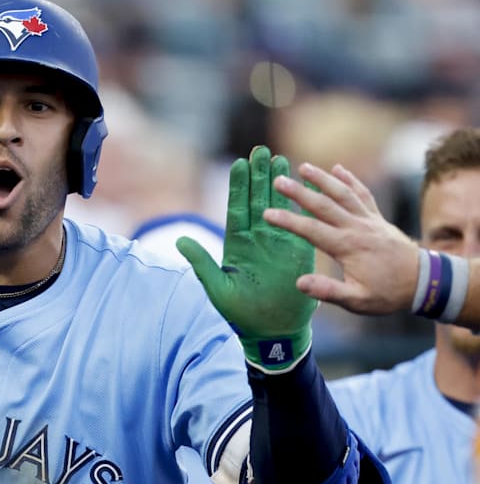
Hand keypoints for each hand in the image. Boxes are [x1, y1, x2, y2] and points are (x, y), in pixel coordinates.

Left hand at [177, 146, 315, 372]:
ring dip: (280, 184)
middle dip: (259, 175)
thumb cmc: (241, 315)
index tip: (239, 163)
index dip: (239, 186)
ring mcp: (279, 244)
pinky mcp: (299, 253)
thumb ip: (202, 263)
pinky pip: (301, 225)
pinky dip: (302, 207)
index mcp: (237, 245)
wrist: (272, 333)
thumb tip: (180, 240)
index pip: (238, 208)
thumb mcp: (218, 289)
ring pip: (279, 207)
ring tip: (282, 158)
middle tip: (261, 149)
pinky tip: (304, 188)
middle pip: (258, 200)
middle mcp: (257, 240)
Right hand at [263, 162, 417, 315]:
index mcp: (347, 247)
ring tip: (303, 167)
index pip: (311, 230)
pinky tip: (338, 168)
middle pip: (323, 205)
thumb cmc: (388, 293)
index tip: (268, 214)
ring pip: (343, 194)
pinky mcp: (377, 218)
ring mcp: (368, 220)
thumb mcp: (358, 301)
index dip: (288, 221)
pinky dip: (351, 180)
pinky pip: (363, 194)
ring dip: (323, 179)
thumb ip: (329, 291)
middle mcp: (356, 228)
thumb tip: (300, 283)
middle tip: (278, 181)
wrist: (424, 282)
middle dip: (299, 193)